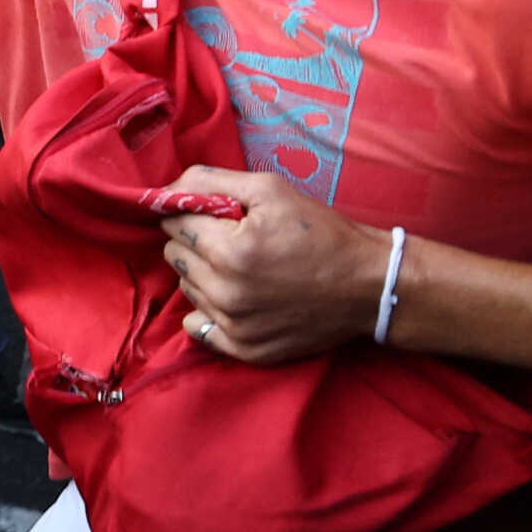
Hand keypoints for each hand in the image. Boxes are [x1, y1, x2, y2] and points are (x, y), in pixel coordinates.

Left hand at [158, 165, 390, 363]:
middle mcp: (226, 293)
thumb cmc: (321, 231)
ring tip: (244, 267)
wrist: (369, 285)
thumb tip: (162, 190)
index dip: (192, 212)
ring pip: (186, 288)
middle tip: (233, 239)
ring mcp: (234, 326)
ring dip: (203, 274)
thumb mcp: (270, 189)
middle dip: (196, 242)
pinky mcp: (245, 349)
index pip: (173, 223)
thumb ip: (209, 182)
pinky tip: (236, 297)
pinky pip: (198, 327)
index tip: (217, 214)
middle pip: (175, 256)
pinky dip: (209, 311)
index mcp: (229, 251)